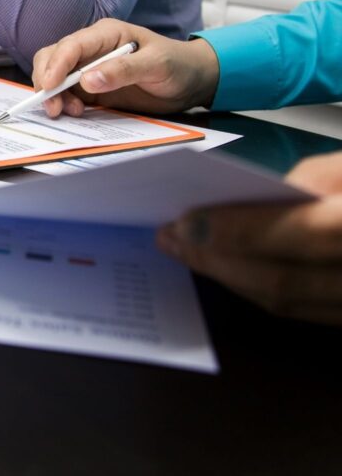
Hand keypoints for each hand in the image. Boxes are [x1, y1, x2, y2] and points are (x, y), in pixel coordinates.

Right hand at [30, 19, 221, 117]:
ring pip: (53, 75)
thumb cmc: (178, 65)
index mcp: (106, 34)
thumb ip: (124, 70)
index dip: (56, 64)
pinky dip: (62, 102)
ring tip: (70, 111)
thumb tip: (87, 80)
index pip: (71, 45)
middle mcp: (91, 48)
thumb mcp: (157, 65)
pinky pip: (65, 92)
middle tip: (53, 106)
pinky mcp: (90, 87)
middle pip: (52, 57)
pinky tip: (76, 112)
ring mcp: (88, 68)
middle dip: (46, 80)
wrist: (190, 81)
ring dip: (54, 94)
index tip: (50, 86)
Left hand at [157, 152, 341, 324]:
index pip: (299, 236)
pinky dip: (261, 288)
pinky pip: (306, 310)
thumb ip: (320, 178)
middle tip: (169, 237)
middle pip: (283, 281)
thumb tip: (255, 200)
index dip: (236, 230)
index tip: (183, 220)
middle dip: (216, 260)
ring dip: (230, 278)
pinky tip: (231, 266)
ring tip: (187, 250)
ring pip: (289, 303)